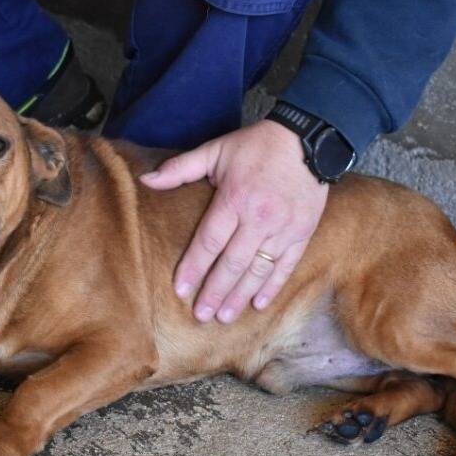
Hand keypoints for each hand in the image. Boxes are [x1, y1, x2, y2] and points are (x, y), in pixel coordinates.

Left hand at [140, 120, 327, 322]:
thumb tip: (145, 179)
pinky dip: (272, 286)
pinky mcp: (302, 233)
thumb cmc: (257, 145)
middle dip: (215, 292)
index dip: (193, 268)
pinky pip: (285, 266)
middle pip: (232, 264)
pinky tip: (258, 304)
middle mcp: (259, 218)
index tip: (180, 290)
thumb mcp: (216, 150)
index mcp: (234, 199)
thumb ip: (180, 168)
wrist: (310, 138)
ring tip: (225, 317)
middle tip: (201, 315)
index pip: (209, 242)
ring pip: (258, 270)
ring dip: (240, 296)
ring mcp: (283, 229)